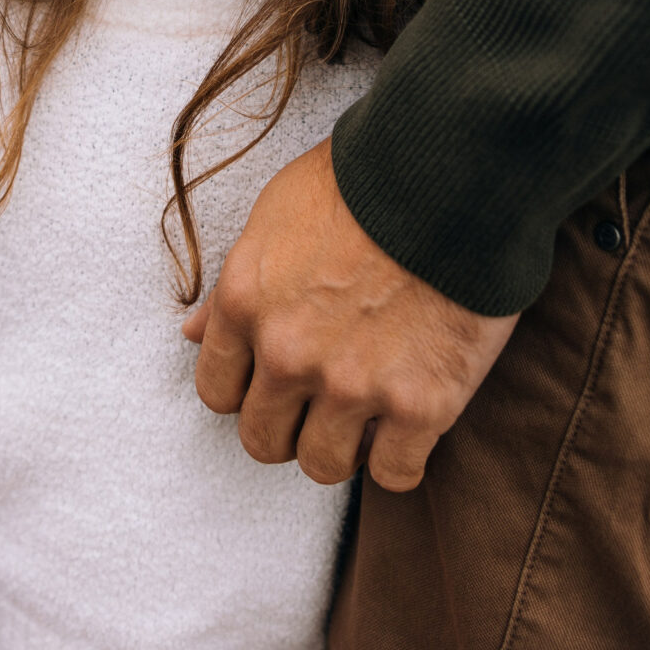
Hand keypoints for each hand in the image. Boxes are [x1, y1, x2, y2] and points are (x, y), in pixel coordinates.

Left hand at [182, 138, 518, 491]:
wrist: (454, 175)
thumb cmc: (363, 181)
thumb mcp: (277, 213)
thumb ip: (236, 285)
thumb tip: (194, 333)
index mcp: (247, 301)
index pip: (217, 391)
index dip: (246, 390)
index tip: (273, 380)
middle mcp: (289, 352)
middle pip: (263, 440)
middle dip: (288, 426)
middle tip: (320, 401)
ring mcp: (353, 385)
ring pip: (324, 466)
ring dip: (342, 446)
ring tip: (366, 413)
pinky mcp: (420, 405)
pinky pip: (394, 474)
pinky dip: (400, 457)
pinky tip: (409, 422)